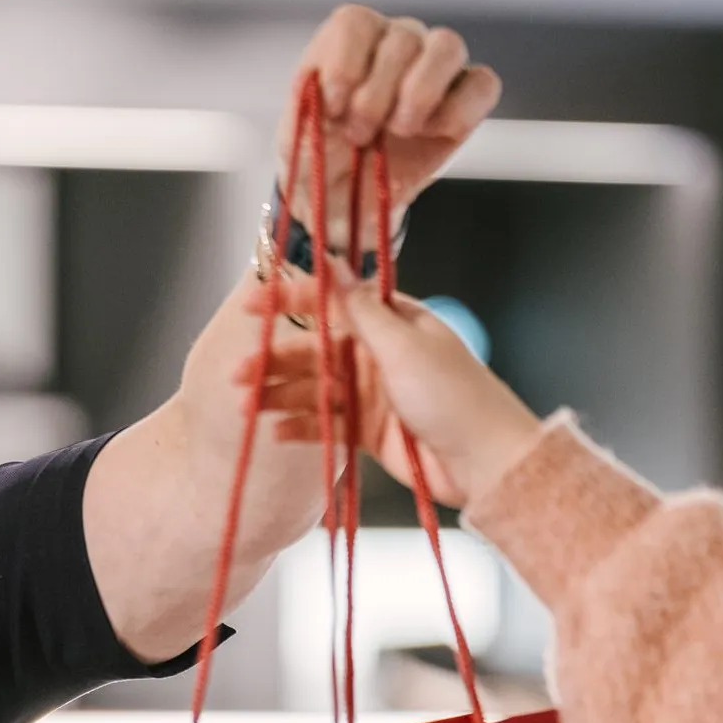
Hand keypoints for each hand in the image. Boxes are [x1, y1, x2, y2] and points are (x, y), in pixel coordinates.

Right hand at [250, 273, 542, 511]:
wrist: (483, 461)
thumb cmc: (453, 395)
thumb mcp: (402, 344)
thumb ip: (359, 307)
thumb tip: (332, 260)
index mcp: (393, 321)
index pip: (334, 302)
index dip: (292, 301)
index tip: (253, 306)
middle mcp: (379, 352)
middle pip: (317, 349)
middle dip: (277, 360)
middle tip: (239, 373)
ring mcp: (373, 393)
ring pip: (315, 388)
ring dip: (281, 395)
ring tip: (248, 406)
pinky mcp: (369, 431)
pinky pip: (326, 424)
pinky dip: (301, 427)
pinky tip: (276, 432)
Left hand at [288, 6, 500, 218]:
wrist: (341, 200)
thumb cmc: (318, 158)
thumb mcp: (294, 131)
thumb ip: (307, 102)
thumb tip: (329, 86)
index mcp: (351, 39)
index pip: (357, 23)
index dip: (345, 65)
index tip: (331, 108)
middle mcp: (396, 41)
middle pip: (403, 38)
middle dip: (376, 95)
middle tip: (359, 134)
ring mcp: (434, 66)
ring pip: (448, 46)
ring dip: (420, 92)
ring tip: (399, 129)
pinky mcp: (466, 99)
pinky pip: (483, 84)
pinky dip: (458, 110)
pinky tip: (430, 133)